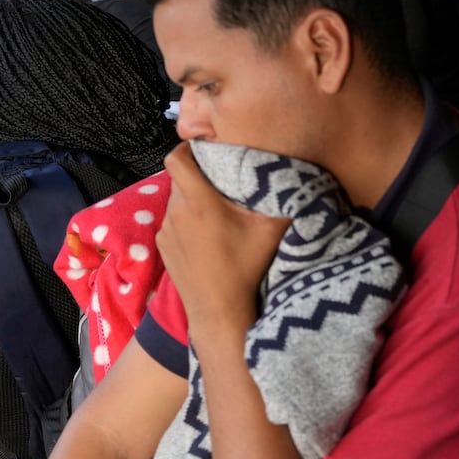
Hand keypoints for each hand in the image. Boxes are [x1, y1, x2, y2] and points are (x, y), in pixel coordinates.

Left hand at [158, 144, 289, 338]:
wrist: (219, 310)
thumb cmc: (247, 267)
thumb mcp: (271, 231)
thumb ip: (280, 200)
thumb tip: (295, 176)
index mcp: (199, 200)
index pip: (177, 158)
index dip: (188, 148)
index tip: (206, 149)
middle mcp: (177, 211)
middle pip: (181, 179)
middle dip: (200, 176)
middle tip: (225, 183)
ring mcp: (166, 231)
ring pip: (177, 201)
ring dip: (194, 201)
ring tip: (219, 212)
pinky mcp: (163, 248)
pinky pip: (173, 223)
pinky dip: (188, 222)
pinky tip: (209, 237)